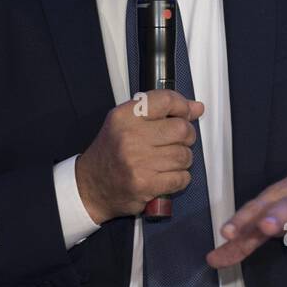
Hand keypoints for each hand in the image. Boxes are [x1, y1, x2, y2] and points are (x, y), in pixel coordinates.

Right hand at [75, 89, 203, 223]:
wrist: (90, 186)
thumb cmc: (111, 152)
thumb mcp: (127, 122)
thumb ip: (161, 111)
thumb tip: (196, 107)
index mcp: (124, 116)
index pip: (166, 100)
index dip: (182, 106)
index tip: (186, 113)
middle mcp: (130, 137)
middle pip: (182, 129)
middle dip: (186, 136)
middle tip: (176, 141)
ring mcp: (137, 162)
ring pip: (185, 155)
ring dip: (183, 159)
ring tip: (168, 160)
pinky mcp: (145, 185)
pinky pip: (182, 177)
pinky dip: (180, 178)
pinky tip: (166, 175)